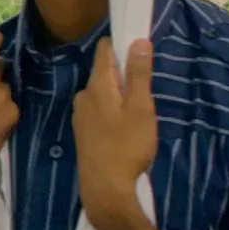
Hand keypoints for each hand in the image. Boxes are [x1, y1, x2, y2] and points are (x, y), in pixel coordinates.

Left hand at [74, 37, 156, 229]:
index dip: (122, 44)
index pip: (104, 51)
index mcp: (96, 86)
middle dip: (125, 73)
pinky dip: (113, 109)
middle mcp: (83, 96)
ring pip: (103, 92)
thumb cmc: (127, 146)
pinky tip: (126, 126)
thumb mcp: (141, 108)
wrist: (105, 188)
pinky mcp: (83, 132)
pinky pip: (100, 109)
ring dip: (120, 94)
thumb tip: (138, 41)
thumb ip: (139, 74)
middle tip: (147, 86)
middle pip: (104, 72)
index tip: (141, 47)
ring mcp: (81, 115)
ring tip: (140, 109)